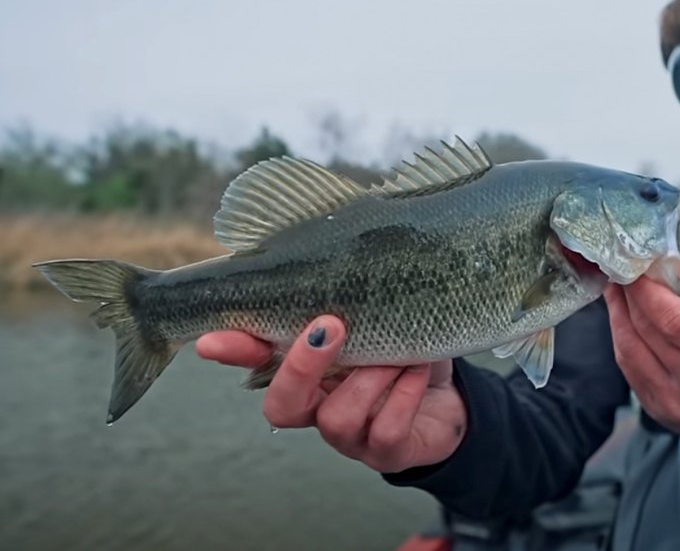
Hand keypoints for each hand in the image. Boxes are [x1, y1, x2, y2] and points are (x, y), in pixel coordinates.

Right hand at [195, 316, 467, 473]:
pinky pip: (385, 429)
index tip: (212, 339)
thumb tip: (325, 245)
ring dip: (370, 379)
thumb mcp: (378, 315)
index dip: (233, 350)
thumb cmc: (404, 347)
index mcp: (305, 369)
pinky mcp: (385, 452)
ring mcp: (350, 435)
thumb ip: (348, 294)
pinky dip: (404, 395)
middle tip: (331, 326)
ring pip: (337, 418)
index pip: (256, 359)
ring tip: (397, 354)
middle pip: (282, 404)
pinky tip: (417, 371)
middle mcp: (318, 405)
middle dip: (300, 367)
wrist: (449, 396)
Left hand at [604, 276, 679, 457]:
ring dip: (618, 313)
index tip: (637, 267)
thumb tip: (664, 269)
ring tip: (618, 290)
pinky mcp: (654, 408)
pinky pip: (626, 365)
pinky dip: (621, 335)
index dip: (648, 291)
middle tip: (624, 269)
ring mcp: (674, 402)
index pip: (676, 321)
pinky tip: (622, 317)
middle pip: (648, 331)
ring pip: (629, 348)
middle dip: (630, 295)